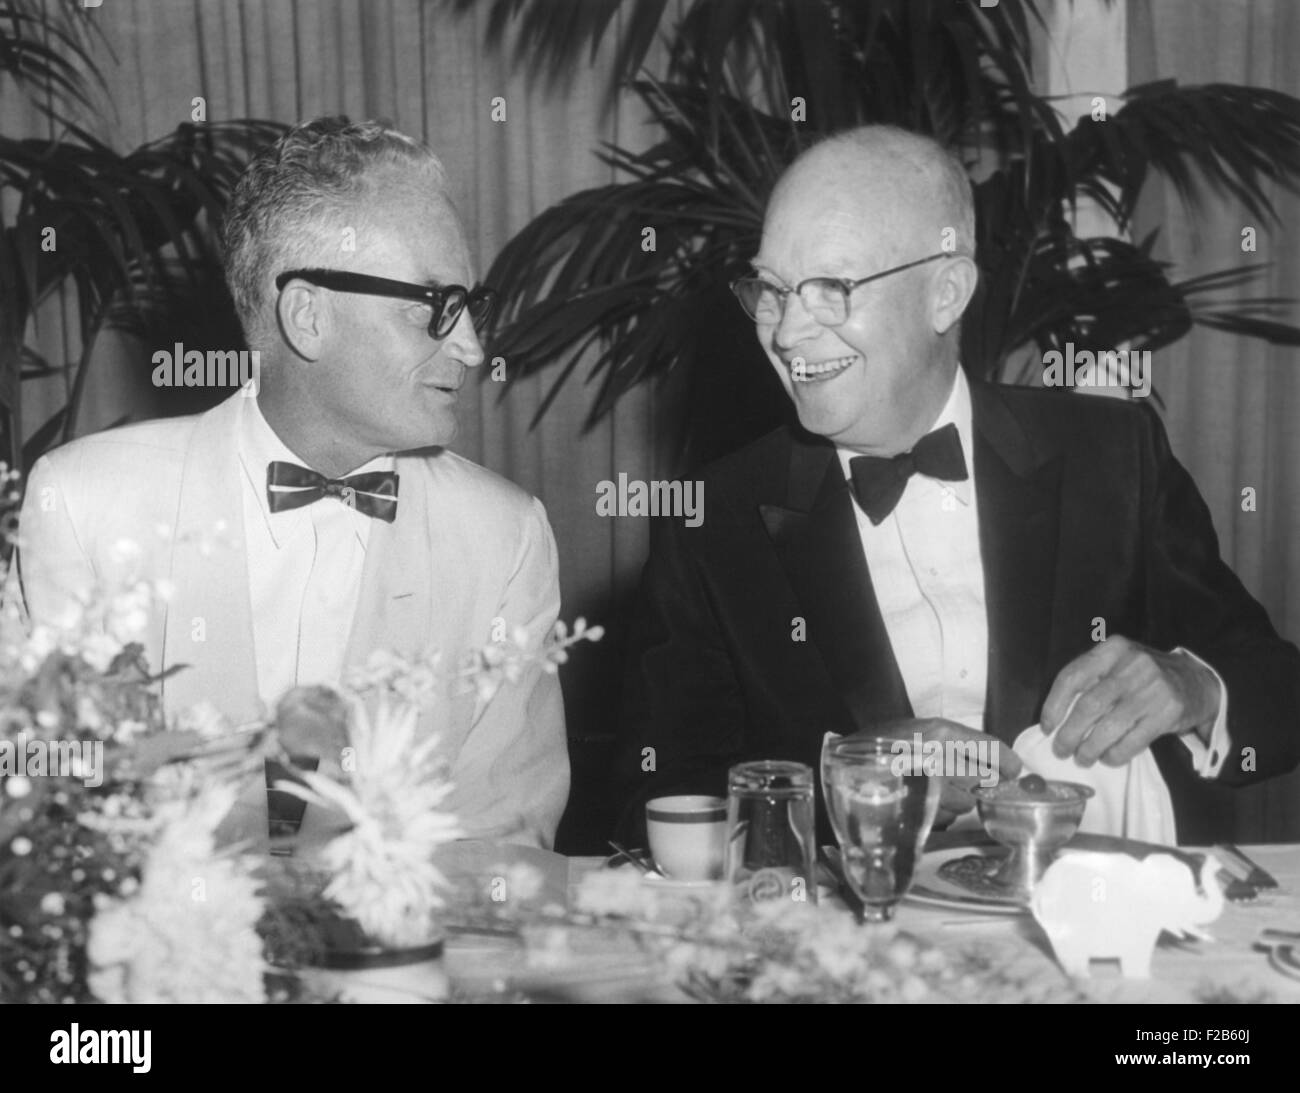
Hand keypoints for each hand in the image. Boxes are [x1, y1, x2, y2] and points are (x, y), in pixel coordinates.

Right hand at [861, 718, 1022, 827]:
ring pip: (966, 803)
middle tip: (972, 782)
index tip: (1013, 771)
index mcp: (940, 733)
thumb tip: (1000, 768)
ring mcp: (928, 788)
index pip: (992, 750)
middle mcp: (938, 759)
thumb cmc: (882, 745)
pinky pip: (946, 818)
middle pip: (983, 780)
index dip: (1008, 763)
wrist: (843, 767)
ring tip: (935, 790)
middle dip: (981, 784)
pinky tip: (923, 802)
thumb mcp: (920, 732)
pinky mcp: (918, 812)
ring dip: (958, 801)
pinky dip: (941, 814)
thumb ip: (958, 745)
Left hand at [1040, 636, 1220, 766]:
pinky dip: (1116, 753)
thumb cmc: (1142, 677)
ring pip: (1110, 726)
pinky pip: (1134, 740)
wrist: (1195, 681)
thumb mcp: (1116, 664)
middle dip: (1070, 733)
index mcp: (1112, 649)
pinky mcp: (1169, 711)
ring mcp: (1153, 688)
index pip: (1072, 677)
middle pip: (1089, 705)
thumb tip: (1055, 718)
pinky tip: (1107, 758)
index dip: (1054, 705)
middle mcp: (1133, 664)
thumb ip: (1089, 681)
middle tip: (1061, 750)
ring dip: (1090, 748)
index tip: (1047, 728)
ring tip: (1082, 758)